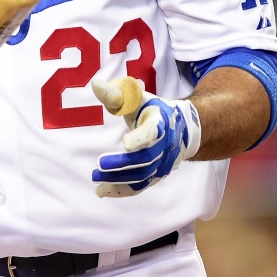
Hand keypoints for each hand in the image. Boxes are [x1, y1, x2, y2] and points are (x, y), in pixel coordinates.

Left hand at [91, 83, 201, 197]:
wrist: (181, 127)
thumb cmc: (150, 109)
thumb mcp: (135, 97)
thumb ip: (114, 94)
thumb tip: (94, 84)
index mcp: (160, 122)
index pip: (151, 132)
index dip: (139, 138)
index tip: (124, 143)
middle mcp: (165, 145)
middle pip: (144, 159)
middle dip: (122, 164)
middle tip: (99, 166)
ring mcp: (163, 162)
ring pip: (142, 176)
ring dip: (118, 180)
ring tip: (96, 179)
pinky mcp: (157, 175)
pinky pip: (140, 186)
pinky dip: (122, 190)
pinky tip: (102, 191)